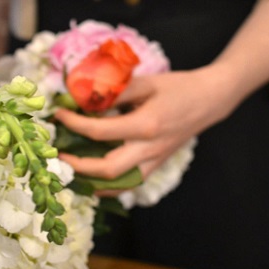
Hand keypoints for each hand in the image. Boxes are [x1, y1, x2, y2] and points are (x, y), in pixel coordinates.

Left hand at [54, 64, 241, 179]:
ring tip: (71, 170)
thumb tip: (84, 98)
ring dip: (91, 181)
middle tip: (59, 155)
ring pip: (118, 184)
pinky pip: (129, 182)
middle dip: (78, 165)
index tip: (59, 115)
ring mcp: (154, 161)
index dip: (74, 124)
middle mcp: (149, 149)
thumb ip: (115, 92)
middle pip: (107, 169)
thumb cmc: (177, 87)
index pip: (100, 131)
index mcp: (146, 125)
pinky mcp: (156, 165)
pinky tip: (92, 178)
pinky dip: (109, 185)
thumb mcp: (145, 82)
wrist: (209, 100)